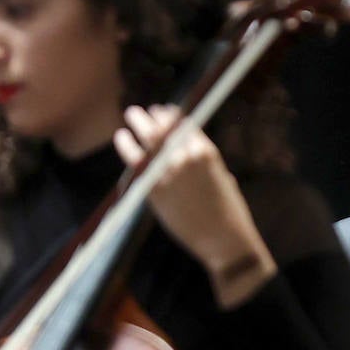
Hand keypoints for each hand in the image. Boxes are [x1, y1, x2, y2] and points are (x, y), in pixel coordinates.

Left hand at [113, 105, 276, 306]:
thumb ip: (204, 162)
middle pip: (165, 126)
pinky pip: (135, 160)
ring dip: (139, 122)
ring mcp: (169, 172)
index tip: (166, 111)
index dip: (173, 116)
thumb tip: (188, 153)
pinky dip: (127, 145)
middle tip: (145, 111)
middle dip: (154, 115)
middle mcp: (187, 157)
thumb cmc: (228, 211)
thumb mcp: (221, 178)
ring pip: (149, 137)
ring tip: (131, 115)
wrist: (223, 238)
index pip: (185, 124)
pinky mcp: (154, 188)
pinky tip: (121, 137)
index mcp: (207, 152)